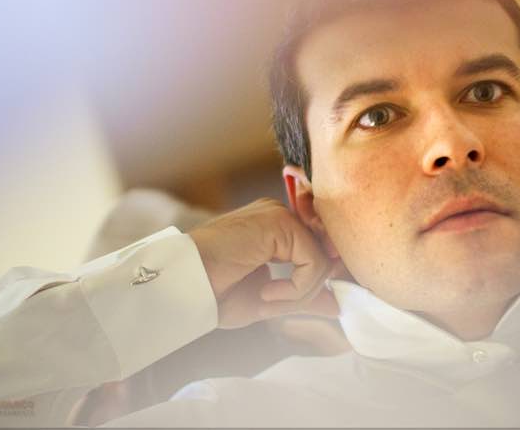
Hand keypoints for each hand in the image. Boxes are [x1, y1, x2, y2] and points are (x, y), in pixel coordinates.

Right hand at [188, 198, 340, 328]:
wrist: (182, 287)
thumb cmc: (215, 292)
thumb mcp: (267, 299)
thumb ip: (303, 297)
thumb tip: (336, 305)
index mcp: (276, 228)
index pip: (319, 249)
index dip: (319, 278)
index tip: (300, 301)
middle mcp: (280, 215)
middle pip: (324, 254)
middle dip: (309, 289)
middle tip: (276, 304)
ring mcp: (280, 215)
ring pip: (322, 260)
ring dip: (299, 293)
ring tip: (267, 300)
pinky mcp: (280, 224)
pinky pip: (313, 262)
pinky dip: (296, 288)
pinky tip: (266, 293)